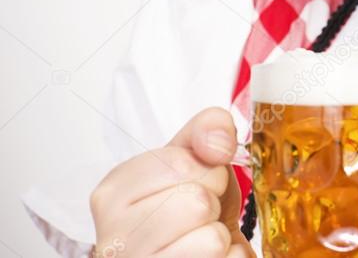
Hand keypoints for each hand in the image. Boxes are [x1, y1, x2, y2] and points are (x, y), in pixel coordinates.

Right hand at [90, 106, 255, 256]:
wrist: (198, 252)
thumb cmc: (192, 209)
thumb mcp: (197, 159)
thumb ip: (208, 129)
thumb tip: (218, 143)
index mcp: (113, 193)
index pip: (180, 164)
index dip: (205, 170)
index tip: (191, 183)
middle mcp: (113, 238)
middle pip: (197, 202)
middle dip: (213, 203)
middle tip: (198, 215)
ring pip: (211, 238)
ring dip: (218, 234)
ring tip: (199, 237)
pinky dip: (229, 257)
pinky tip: (204, 257)